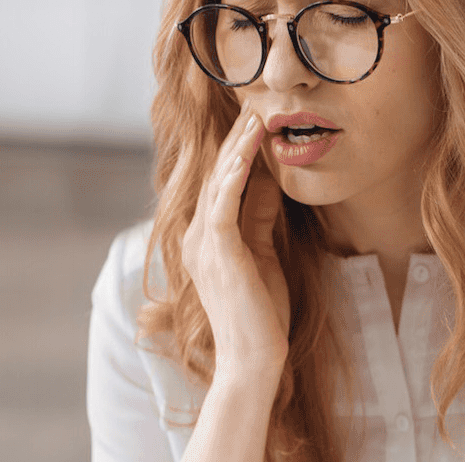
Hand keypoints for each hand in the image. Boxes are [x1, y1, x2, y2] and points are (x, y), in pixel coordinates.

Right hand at [180, 108, 291, 374]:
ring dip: (238, 147)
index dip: (237, 153)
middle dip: (236, 141)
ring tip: (255, 118)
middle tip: (254, 108)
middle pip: (217, 176)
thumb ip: (260, 216)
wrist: (253, 356)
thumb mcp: (264, 253)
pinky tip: (251, 149)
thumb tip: (268, 180)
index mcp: (205, 238)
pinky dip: (237, 171)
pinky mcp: (218, 248)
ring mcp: (204, 242)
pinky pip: (225, 199)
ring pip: (219, 181)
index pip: (221, 185)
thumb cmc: (260, 313)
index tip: (256, 124)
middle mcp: (197, 235)